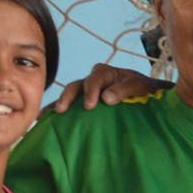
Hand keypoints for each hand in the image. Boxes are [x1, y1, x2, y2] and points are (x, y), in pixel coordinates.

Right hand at [50, 59, 167, 112]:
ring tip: (47, 116)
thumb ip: (125, 89)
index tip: (90, 106)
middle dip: (68, 97)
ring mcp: (87, 91)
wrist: (147, 95)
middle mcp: (93, 79)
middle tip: (62, 110)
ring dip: (59, 104)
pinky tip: (44, 119)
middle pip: (77, 86)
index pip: (95, 79)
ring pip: (70, 95)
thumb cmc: (145, 89)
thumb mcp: (139, 86)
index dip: (91, 91)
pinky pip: (69, 105)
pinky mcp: (84, 102)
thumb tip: (106, 98)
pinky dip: (57, 110)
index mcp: (106, 73)